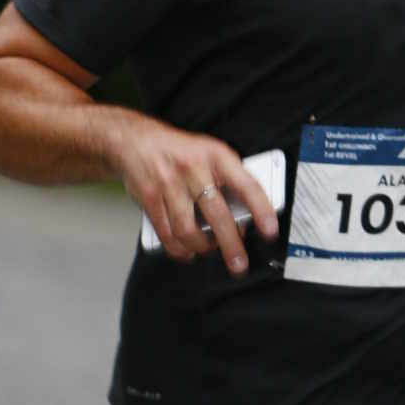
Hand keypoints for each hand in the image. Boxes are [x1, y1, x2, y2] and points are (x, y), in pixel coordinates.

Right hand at [112, 117, 279, 274]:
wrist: (134, 140)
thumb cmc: (180, 151)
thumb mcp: (209, 154)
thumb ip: (227, 180)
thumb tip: (246, 217)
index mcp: (216, 155)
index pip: (246, 185)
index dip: (261, 209)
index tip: (270, 230)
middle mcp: (193, 168)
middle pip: (217, 215)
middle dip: (231, 245)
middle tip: (240, 264)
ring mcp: (169, 183)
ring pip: (189, 230)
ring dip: (202, 248)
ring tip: (209, 249)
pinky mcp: (150, 198)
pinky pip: (167, 234)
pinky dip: (180, 250)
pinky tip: (188, 251)